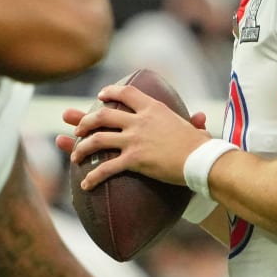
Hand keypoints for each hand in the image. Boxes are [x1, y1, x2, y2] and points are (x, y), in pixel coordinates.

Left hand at [55, 84, 208, 189]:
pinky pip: (106, 168)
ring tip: (75, 156)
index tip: (101, 95)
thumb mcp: (193, 128)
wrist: (201, 159)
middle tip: (77, 129)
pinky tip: (86, 184)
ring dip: (81, 147)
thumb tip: (201, 117)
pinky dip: (93, 176)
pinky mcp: (134, 159)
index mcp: (153, 108)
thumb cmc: (201, 145)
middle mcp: (140, 121)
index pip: (126, 93)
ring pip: (98, 140)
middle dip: (84, 121)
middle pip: (103, 116)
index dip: (110, 92)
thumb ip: (192, 122)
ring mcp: (135, 139)